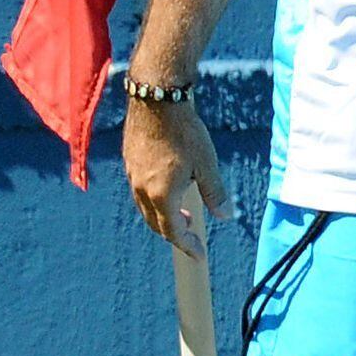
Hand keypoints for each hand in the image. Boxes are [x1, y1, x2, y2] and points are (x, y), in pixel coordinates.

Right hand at [122, 89, 230, 255]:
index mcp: (161, 194)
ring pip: (145, 208)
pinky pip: (139, 191)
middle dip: (174, 234)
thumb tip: (226, 216)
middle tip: (192, 235)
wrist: (156, 99)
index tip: (199, 255)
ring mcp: (132, 176)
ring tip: (183, 212)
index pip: (173, 231)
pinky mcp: (129, 162)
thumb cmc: (185, 131)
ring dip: (163, 217)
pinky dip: (153, 200)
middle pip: (155, 223)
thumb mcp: (207, 164)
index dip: (187, 246)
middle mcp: (142, 189)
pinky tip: (167, 187)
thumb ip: (215, 193)